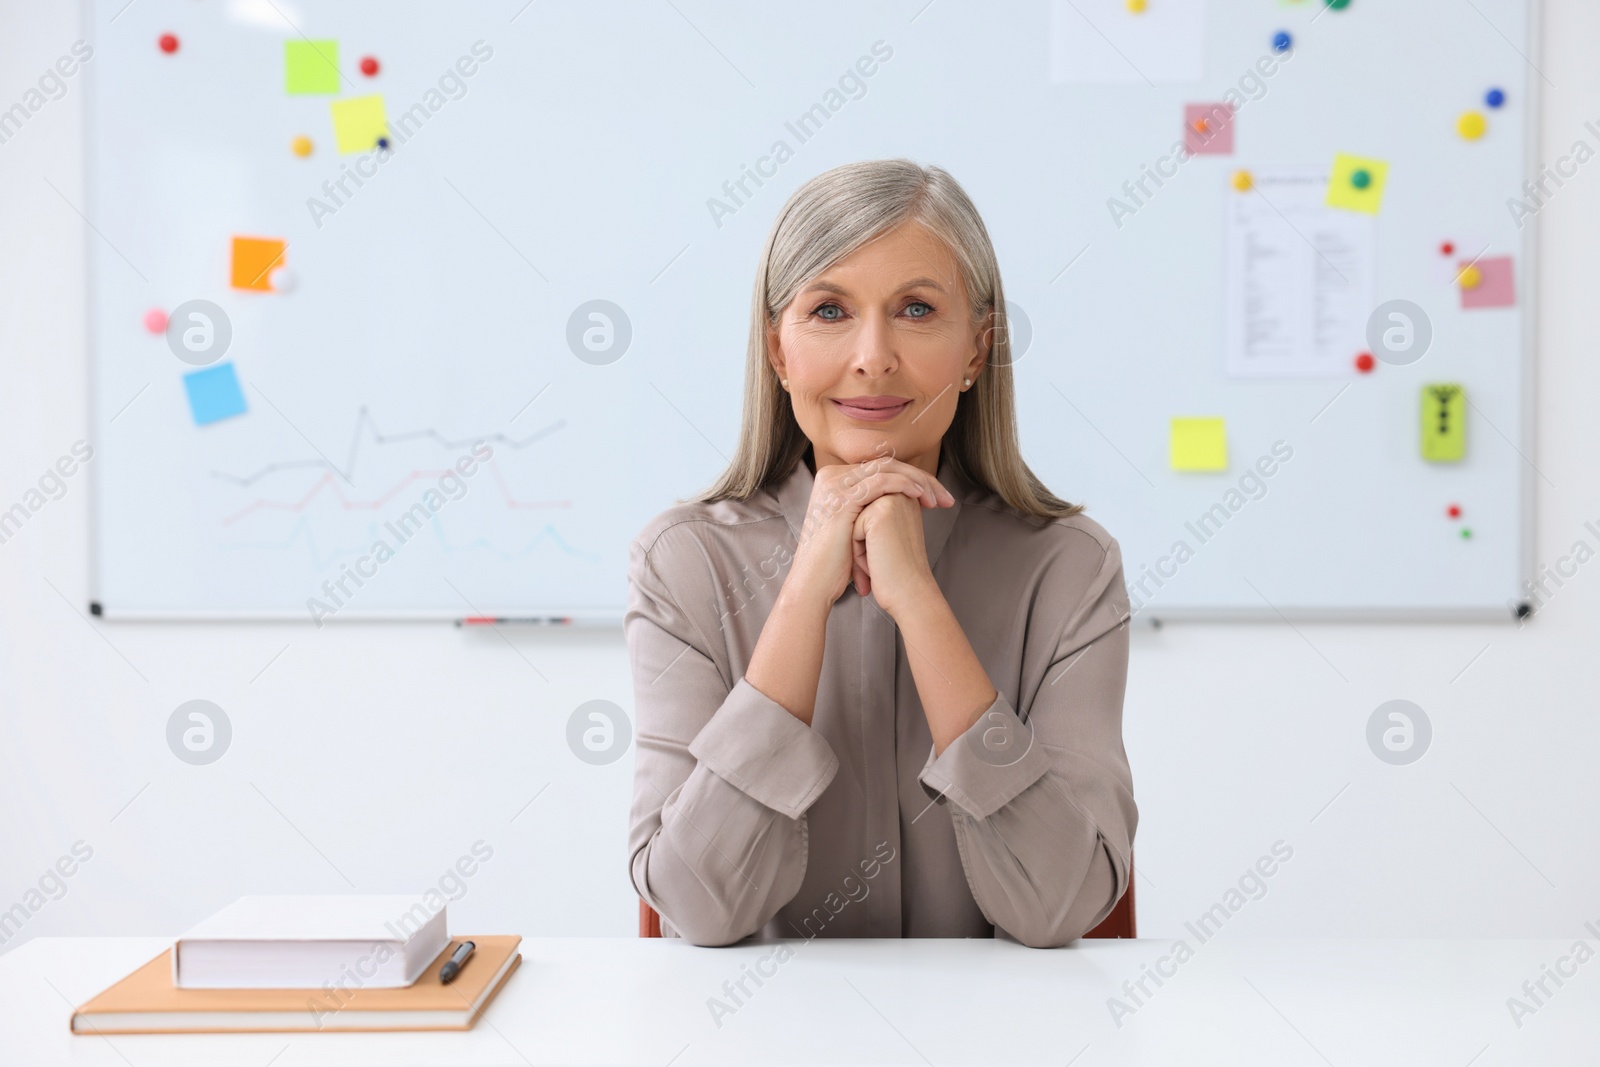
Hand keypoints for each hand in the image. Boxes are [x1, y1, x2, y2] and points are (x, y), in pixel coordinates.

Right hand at [784, 454, 953, 609]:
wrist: (814, 583)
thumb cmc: (836, 561)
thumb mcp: (855, 526)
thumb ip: (872, 507)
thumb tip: (904, 498)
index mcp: (835, 480)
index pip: (882, 468)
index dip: (913, 479)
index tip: (938, 497)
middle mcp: (832, 476)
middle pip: (887, 464)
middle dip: (921, 478)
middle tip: (945, 496)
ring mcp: (835, 484)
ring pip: (887, 469)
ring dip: (918, 481)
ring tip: (938, 498)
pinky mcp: (841, 496)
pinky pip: (881, 481)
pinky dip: (905, 485)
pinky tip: (922, 496)